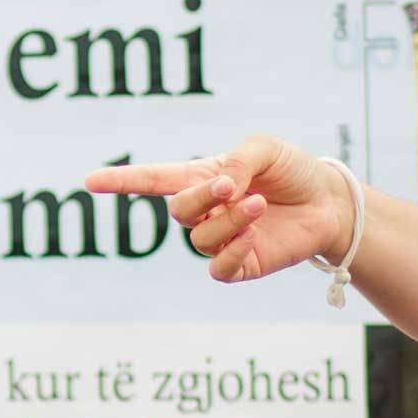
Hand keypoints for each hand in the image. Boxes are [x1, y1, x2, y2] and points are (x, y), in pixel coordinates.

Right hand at [85, 135, 354, 283]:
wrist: (328, 202)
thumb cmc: (293, 170)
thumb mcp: (264, 148)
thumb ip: (237, 161)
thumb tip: (221, 188)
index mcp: (203, 178)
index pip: (153, 180)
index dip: (121, 181)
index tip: (89, 181)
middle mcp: (207, 211)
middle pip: (179, 212)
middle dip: (201, 197)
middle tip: (231, 186)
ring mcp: (222, 240)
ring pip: (201, 239)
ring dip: (229, 220)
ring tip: (259, 205)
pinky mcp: (242, 265)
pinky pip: (219, 268)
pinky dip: (232, 251)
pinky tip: (253, 235)